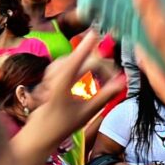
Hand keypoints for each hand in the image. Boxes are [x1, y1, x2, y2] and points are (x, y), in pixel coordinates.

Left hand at [25, 31, 126, 150]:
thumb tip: (124, 82)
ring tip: (102, 81)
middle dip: (102, 67)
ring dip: (91, 67)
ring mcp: (52, 73)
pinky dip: (81, 68)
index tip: (96, 32)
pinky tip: (85, 80)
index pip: (80, 58)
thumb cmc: (64, 124)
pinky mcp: (51, 74)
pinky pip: (69, 64)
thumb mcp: (88, 111)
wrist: (41, 131)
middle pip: (84, 60)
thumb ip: (106, 94)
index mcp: (64, 82)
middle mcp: (56, 73)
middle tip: (115, 82)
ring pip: (76, 61)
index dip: (88, 45)